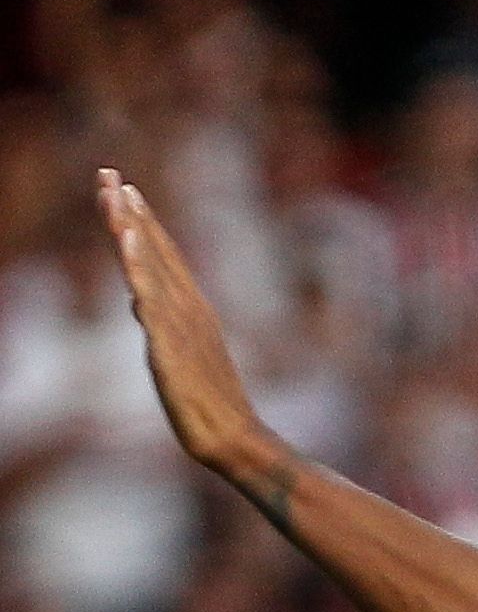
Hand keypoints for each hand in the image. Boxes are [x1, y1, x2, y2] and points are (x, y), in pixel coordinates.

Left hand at [94, 170, 285, 487]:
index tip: (124, 187)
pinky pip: (152, 294)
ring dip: (132, 226)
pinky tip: (129, 238)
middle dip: (130, 210)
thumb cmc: (207, 404)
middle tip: (109, 172)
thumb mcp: (174, 354)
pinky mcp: (171, 342)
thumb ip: (158, 322)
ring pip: (151, 265)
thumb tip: (137, 299)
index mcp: (191, 309)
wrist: (234, 439)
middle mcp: (188, 307)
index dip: (142, 221)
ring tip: (115, 192)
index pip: (162, 256)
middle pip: (154, 250)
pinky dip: (141, 263)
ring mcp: (181, 322)